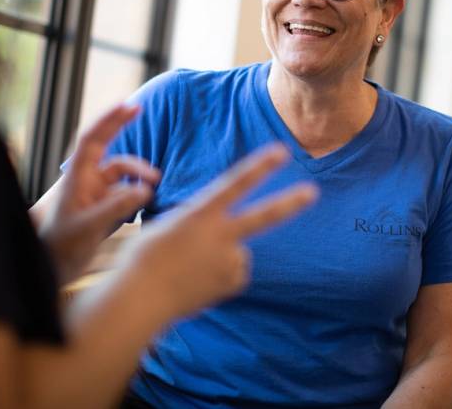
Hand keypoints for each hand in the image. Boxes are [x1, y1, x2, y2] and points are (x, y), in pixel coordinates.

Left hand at [38, 104, 159, 283]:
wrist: (53, 269)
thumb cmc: (62, 246)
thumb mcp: (89, 226)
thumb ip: (117, 207)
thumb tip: (145, 189)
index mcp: (77, 178)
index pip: (92, 139)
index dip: (108, 120)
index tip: (127, 106)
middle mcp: (86, 180)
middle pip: (106, 145)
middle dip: (120, 126)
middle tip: (138, 110)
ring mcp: (96, 192)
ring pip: (122, 171)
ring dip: (139, 173)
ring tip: (155, 187)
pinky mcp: (104, 207)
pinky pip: (126, 191)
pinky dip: (138, 192)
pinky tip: (147, 201)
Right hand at [124, 144, 316, 318]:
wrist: (138, 300)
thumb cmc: (142, 258)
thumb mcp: (167, 226)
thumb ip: (199, 223)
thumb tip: (218, 232)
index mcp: (199, 214)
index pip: (235, 184)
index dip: (260, 167)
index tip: (282, 151)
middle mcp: (219, 236)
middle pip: (262, 217)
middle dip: (289, 203)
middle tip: (313, 192)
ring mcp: (227, 262)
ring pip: (237, 250)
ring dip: (221, 255)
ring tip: (189, 267)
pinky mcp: (230, 284)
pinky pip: (233, 272)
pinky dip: (220, 276)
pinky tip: (197, 281)